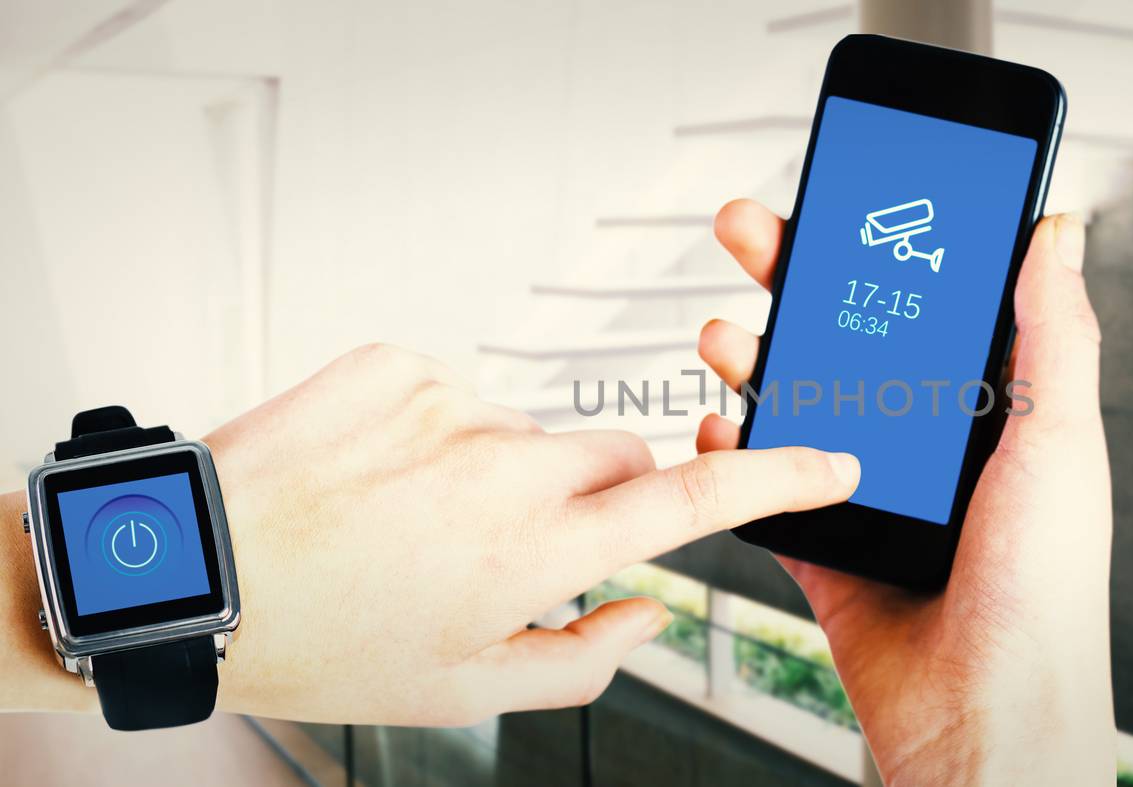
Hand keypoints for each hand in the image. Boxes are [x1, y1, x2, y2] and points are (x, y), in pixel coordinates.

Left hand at [2, 343, 859, 724]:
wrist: (185, 570)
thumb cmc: (317, 641)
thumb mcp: (462, 689)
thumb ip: (584, 655)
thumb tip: (646, 610)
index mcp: (534, 551)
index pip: (692, 500)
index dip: (776, 478)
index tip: (828, 461)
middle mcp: (506, 465)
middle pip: (616, 458)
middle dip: (601, 501)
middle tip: (524, 551)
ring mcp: (452, 404)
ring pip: (532, 433)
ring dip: (505, 475)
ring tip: (417, 523)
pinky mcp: (399, 365)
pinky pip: (462, 396)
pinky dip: (443, 438)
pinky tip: (382, 481)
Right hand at [697, 200, 1114, 783]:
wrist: (985, 720)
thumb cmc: (1046, 595)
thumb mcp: (1060, 442)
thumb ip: (1055, 334)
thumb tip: (1059, 230)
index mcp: (994, 410)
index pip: (930, 303)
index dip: (884, 246)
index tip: (844, 196)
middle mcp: (930, 443)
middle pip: (851, 338)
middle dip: (796, 279)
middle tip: (749, 231)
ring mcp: (873, 491)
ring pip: (799, 402)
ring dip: (755, 358)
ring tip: (723, 334)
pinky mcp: (827, 544)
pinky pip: (767, 484)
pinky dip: (735, 451)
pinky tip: (719, 424)